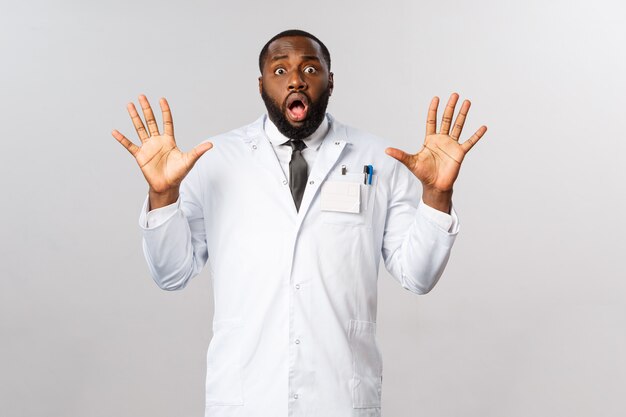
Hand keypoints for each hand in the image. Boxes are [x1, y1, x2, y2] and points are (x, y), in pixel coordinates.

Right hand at [112, 95, 212, 207]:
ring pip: (140, 128)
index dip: (165, 111)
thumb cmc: (178, 173)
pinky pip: (129, 145)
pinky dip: (122, 139)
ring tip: (129, 105)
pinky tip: (115, 132)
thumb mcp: (189, 160)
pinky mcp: (140, 155)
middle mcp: (157, 141)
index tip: (162, 99)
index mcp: (169, 140)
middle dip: (146, 109)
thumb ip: (198, 151)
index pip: (167, 122)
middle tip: (142, 96)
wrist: (167, 186)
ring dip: (134, 117)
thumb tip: (211, 144)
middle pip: (151, 121)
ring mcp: (148, 147)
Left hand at [385, 93, 486, 210]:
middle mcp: (442, 139)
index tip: (436, 98)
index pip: (432, 120)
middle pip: (447, 119)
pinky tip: (483, 127)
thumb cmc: (423, 174)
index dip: (433, 110)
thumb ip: (400, 155)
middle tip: (455, 94)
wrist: (435, 186)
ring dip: (463, 115)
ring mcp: (451, 145)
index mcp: (430, 139)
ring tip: (467, 102)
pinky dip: (476, 135)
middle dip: (450, 107)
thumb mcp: (411, 162)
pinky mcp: (460, 153)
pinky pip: (470, 142)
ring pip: (458, 126)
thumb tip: (386, 150)